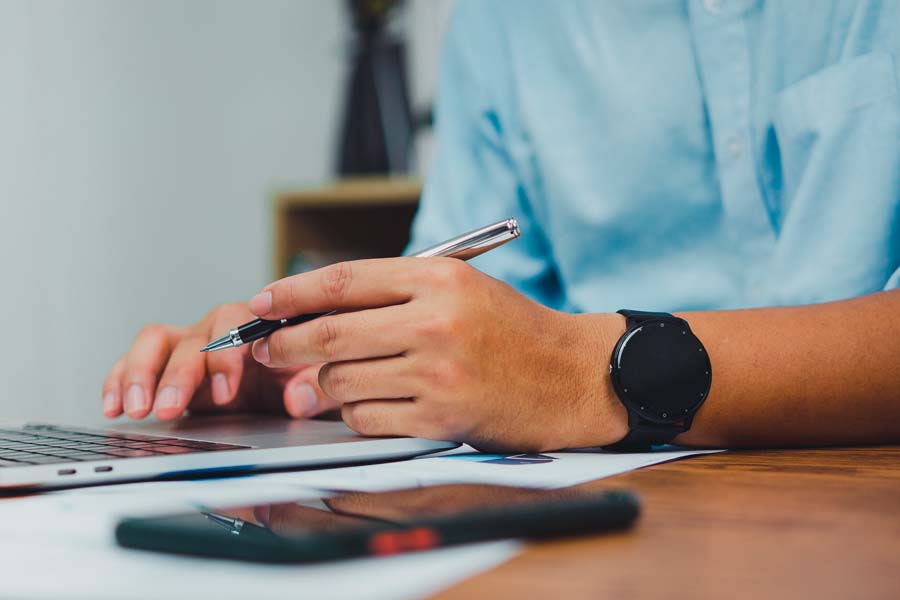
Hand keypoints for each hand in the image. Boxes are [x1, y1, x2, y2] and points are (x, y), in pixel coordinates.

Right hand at [101, 303, 336, 419]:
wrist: (291, 385)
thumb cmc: (304, 375)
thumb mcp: (319, 384)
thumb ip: (314, 389)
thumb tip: (299, 400)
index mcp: (261, 326)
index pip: (239, 327)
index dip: (227, 358)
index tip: (226, 393)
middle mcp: (221, 329)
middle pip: (193, 338)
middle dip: (179, 374)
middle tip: (168, 408)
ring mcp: (192, 345)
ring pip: (157, 341)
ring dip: (141, 373)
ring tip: (136, 408)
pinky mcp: (169, 364)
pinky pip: (136, 362)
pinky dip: (120, 380)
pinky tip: (113, 406)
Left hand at [246, 258, 628, 451]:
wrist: (570, 376)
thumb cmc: (511, 329)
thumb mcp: (459, 288)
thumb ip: (393, 294)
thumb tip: (316, 312)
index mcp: (437, 279)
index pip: (343, 282)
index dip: (290, 293)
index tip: (261, 304)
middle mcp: (434, 322)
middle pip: (330, 333)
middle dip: (283, 344)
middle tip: (265, 350)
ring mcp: (437, 373)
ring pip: (343, 380)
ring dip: (327, 383)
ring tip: (333, 379)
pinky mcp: (440, 419)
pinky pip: (367, 419)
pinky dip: (358, 414)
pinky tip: (372, 403)